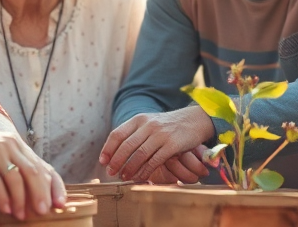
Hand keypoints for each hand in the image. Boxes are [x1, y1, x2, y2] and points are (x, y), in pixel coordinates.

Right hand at [0, 120, 63, 220]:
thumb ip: (4, 174)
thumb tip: (17, 200)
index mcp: (14, 143)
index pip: (42, 165)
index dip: (54, 185)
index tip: (61, 203)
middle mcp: (8, 144)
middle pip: (33, 172)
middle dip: (42, 194)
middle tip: (44, 213)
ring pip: (17, 180)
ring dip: (21, 201)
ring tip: (21, 217)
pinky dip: (3, 200)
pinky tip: (5, 211)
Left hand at [99, 106, 213, 180]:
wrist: (195, 119)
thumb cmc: (169, 125)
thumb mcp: (150, 123)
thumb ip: (135, 133)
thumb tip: (115, 151)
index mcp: (139, 119)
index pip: (117, 134)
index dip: (108, 149)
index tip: (102, 161)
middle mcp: (148, 125)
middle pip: (126, 146)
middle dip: (116, 162)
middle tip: (110, 173)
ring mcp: (160, 134)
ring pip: (139, 154)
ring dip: (129, 168)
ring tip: (123, 177)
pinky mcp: (172, 144)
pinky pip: (154, 160)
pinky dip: (145, 171)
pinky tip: (140, 177)